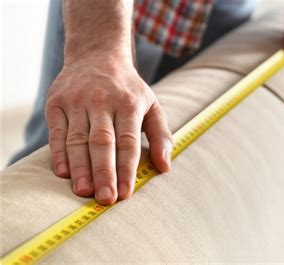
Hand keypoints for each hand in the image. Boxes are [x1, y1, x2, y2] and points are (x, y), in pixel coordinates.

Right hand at [45, 57, 172, 204]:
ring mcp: (76, 101)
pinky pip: (56, 132)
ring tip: (84, 192)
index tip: (126, 193)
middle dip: (104, 172)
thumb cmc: (129, 89)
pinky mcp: (56, 103)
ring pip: (77, 139)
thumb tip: (165, 167)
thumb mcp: (152, 105)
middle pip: (102, 142)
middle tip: (105, 199)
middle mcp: (101, 101)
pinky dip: (59, 154)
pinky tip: (63, 174)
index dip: (126, 168)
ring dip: (80, 168)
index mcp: (129, 103)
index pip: (128, 141)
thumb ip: (161, 136)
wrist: (96, 55)